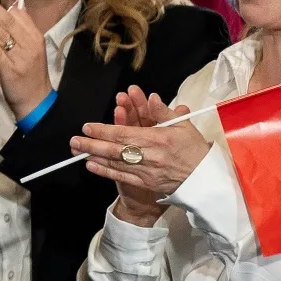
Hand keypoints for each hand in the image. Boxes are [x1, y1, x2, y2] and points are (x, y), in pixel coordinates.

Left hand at [0, 0, 51, 120]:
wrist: (36, 99)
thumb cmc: (31, 72)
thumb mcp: (32, 47)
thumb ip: (24, 28)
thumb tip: (16, 6)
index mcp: (35, 37)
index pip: (19, 15)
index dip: (1, 3)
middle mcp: (30, 44)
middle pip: (9, 21)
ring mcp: (21, 57)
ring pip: (3, 34)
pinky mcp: (10, 69)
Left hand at [71, 86, 207, 224]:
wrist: (206, 178)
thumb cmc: (194, 149)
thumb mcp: (183, 126)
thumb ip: (163, 112)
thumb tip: (151, 97)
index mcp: (159, 139)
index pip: (125, 133)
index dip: (104, 130)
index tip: (88, 127)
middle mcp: (150, 156)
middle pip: (115, 149)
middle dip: (92, 144)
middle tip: (74, 140)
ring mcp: (147, 171)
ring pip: (115, 163)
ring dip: (94, 156)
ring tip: (77, 151)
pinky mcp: (146, 183)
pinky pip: (122, 177)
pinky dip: (105, 171)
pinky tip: (91, 165)